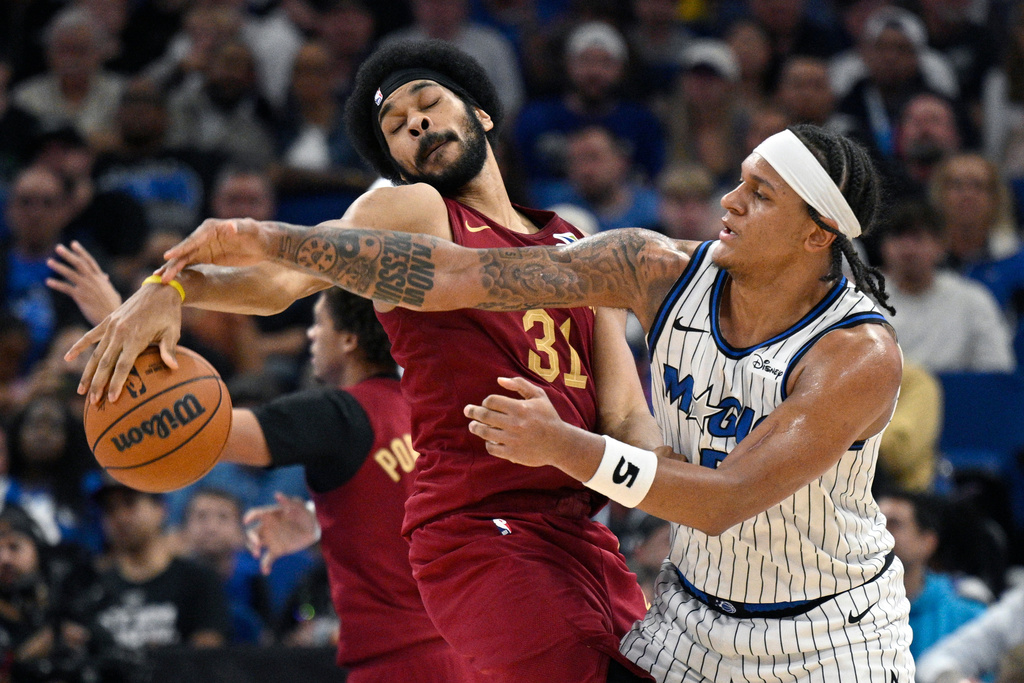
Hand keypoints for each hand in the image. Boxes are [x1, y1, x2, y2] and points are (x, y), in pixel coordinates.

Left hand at [46, 241, 122, 325]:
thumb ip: (106, 283)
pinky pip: (66, 288)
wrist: (112, 318)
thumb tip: (105, 276)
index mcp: (100, 278)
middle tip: (58, 247)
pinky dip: (57, 284)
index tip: (73, 243)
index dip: (81, 252)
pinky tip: (48, 281)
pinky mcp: (80, 297)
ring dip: (59, 267)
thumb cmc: (113, 307)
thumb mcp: (111, 292)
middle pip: (79, 263)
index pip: (89, 261)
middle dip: (68, 255)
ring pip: (70, 274)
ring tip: (49, 261)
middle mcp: (93, 280)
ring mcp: (86, 287)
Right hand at [65, 282, 182, 403]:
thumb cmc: (169, 313)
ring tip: (82, 391)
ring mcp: (112, 326)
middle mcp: (120, 333)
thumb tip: (174, 367)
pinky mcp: (108, 321)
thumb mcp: (173, 331)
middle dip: (98, 384)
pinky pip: (90, 336)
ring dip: (88, 373)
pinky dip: (78, 347)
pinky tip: (67, 358)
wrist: (160, 289)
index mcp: (136, 337)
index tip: (112, 399)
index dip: (116, 383)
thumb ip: (169, 349)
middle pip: (106, 363)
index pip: (123, 365)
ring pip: (96, 354)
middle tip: (94, 402)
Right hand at [160, 217, 274, 281]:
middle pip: (185, 251)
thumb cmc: (257, 233)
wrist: (262, 243)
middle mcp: (203, 237)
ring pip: (184, 259)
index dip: (181, 248)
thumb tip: (230, 227)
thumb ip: (239, 228)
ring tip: (160, 280)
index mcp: (211, 228)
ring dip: (173, 269)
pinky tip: (169, 279)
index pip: (193, 239)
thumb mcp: (250, 229)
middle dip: (173, 264)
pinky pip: (190, 265)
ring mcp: (203, 247)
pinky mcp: (206, 257)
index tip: (168, 256)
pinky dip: (180, 271)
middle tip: (160, 276)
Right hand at [243, 493, 318, 574]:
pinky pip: (267, 559)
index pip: (255, 514)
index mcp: (270, 514)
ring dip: (253, 550)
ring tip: (259, 555)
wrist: (314, 528)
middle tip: (257, 545)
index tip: (247, 521)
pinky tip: (266, 572)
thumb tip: (277, 495)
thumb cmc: (306, 513)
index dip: (249, 516)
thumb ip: (289, 501)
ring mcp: (270, 539)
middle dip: (250, 539)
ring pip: (255, 545)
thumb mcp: (300, 506)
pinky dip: (264, 566)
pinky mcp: (277, 550)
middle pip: (251, 532)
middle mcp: (267, 527)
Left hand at [464, 377, 582, 468]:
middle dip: (473, 412)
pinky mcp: (512, 453)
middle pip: (484, 415)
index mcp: (520, 408)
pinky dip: (488, 443)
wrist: (559, 443)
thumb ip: (519, 384)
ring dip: (476, 427)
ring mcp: (512, 439)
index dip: (486, 401)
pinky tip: (489, 439)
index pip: (492, 401)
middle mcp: (515, 423)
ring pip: (485, 432)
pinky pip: (492, 448)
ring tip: (473, 426)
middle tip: (468, 411)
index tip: (486, 404)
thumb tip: (499, 379)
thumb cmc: (547, 416)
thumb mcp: (538, 395)